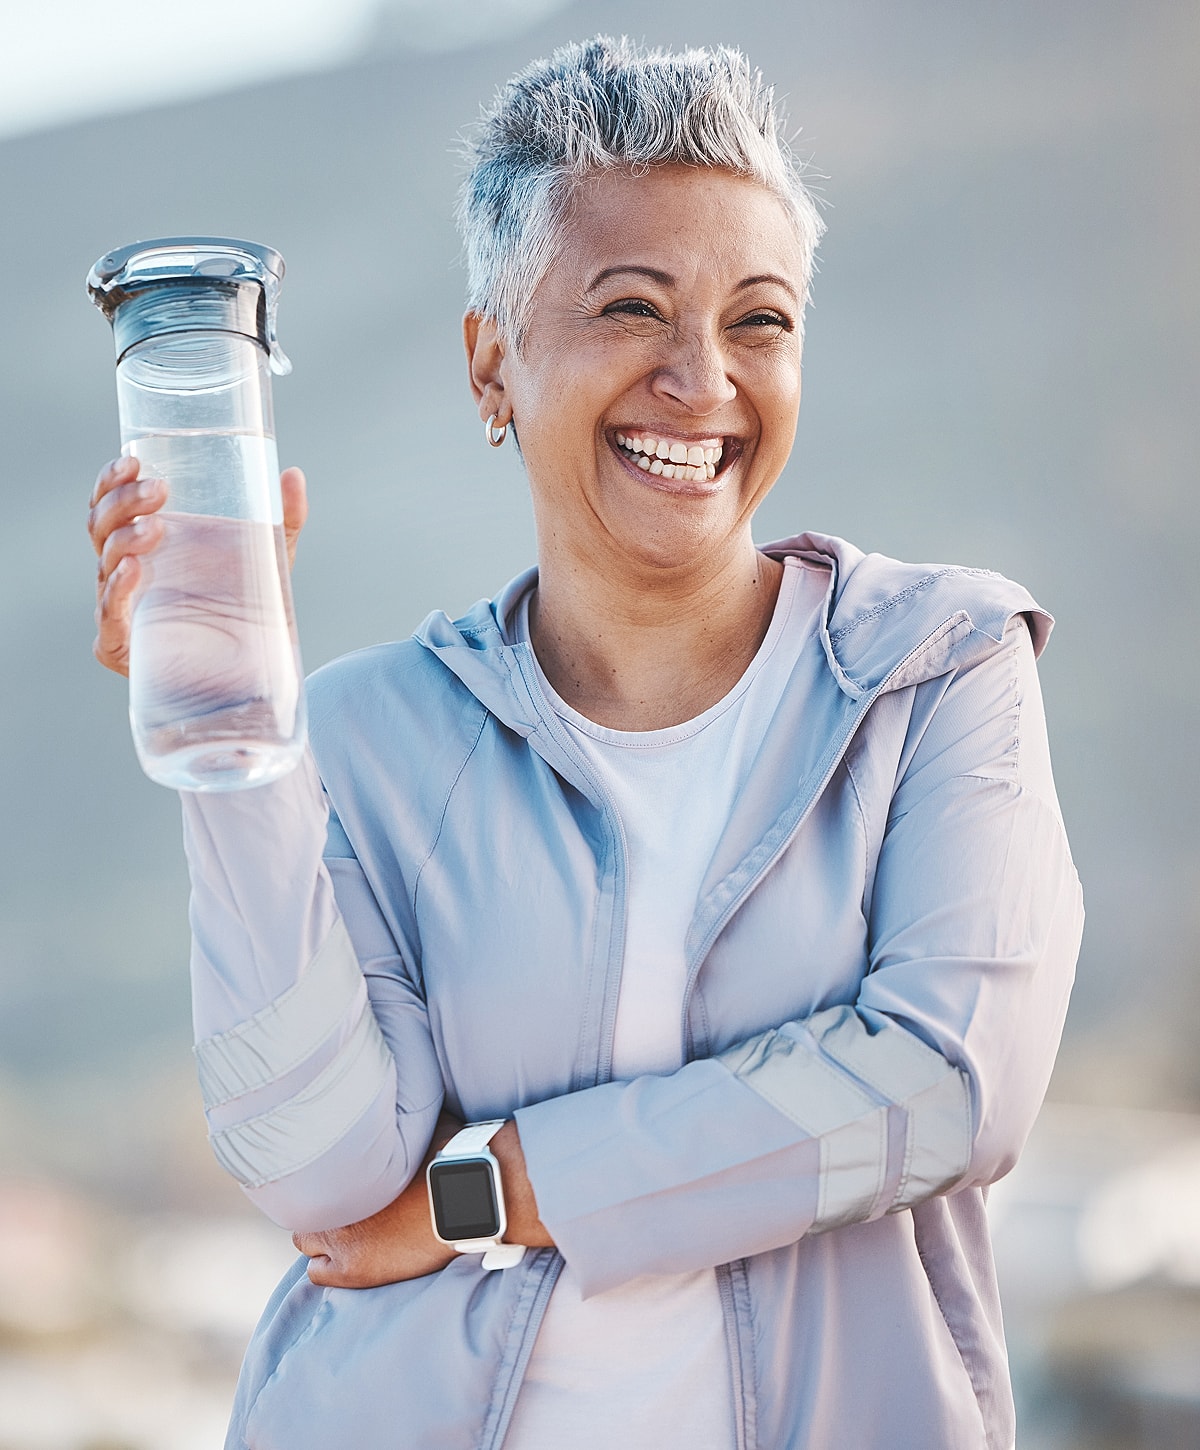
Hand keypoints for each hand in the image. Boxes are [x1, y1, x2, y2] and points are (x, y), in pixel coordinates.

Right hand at [87, 455, 307, 676]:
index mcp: (146, 540)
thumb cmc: (253, 604)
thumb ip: (284, 516)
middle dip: (123, 502)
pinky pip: (109, 616)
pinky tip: (133, 570)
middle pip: (101, 526)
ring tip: (157, 526)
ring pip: (105, 563)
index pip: (110, 502)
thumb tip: (292, 474)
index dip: (111, 480)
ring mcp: (122, 607)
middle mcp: (126, 570)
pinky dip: (117, 591)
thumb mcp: (271, 554)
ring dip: (125, 538)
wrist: (260, 667)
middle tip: (159, 490)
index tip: (132, 461)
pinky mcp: (122, 646)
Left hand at [292, 1113, 554, 1288]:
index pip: (308, 1168)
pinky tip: (353, 1256)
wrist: (468, 1198)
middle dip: (323, 1205)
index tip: (340, 1177)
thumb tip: (399, 1083)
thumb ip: (402, 1114)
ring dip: (324, 1236)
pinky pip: (318, 1272)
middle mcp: (333, 1196)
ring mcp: (338, 1235)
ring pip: (305, 1240)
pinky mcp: (352, 1268)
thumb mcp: (423, 1120)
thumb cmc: (450, 1155)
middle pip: (305, 1204)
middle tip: (345, 1205)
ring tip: (347, 1232)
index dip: (328, 1176)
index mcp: (345, 1161)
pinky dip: (331, 1265)